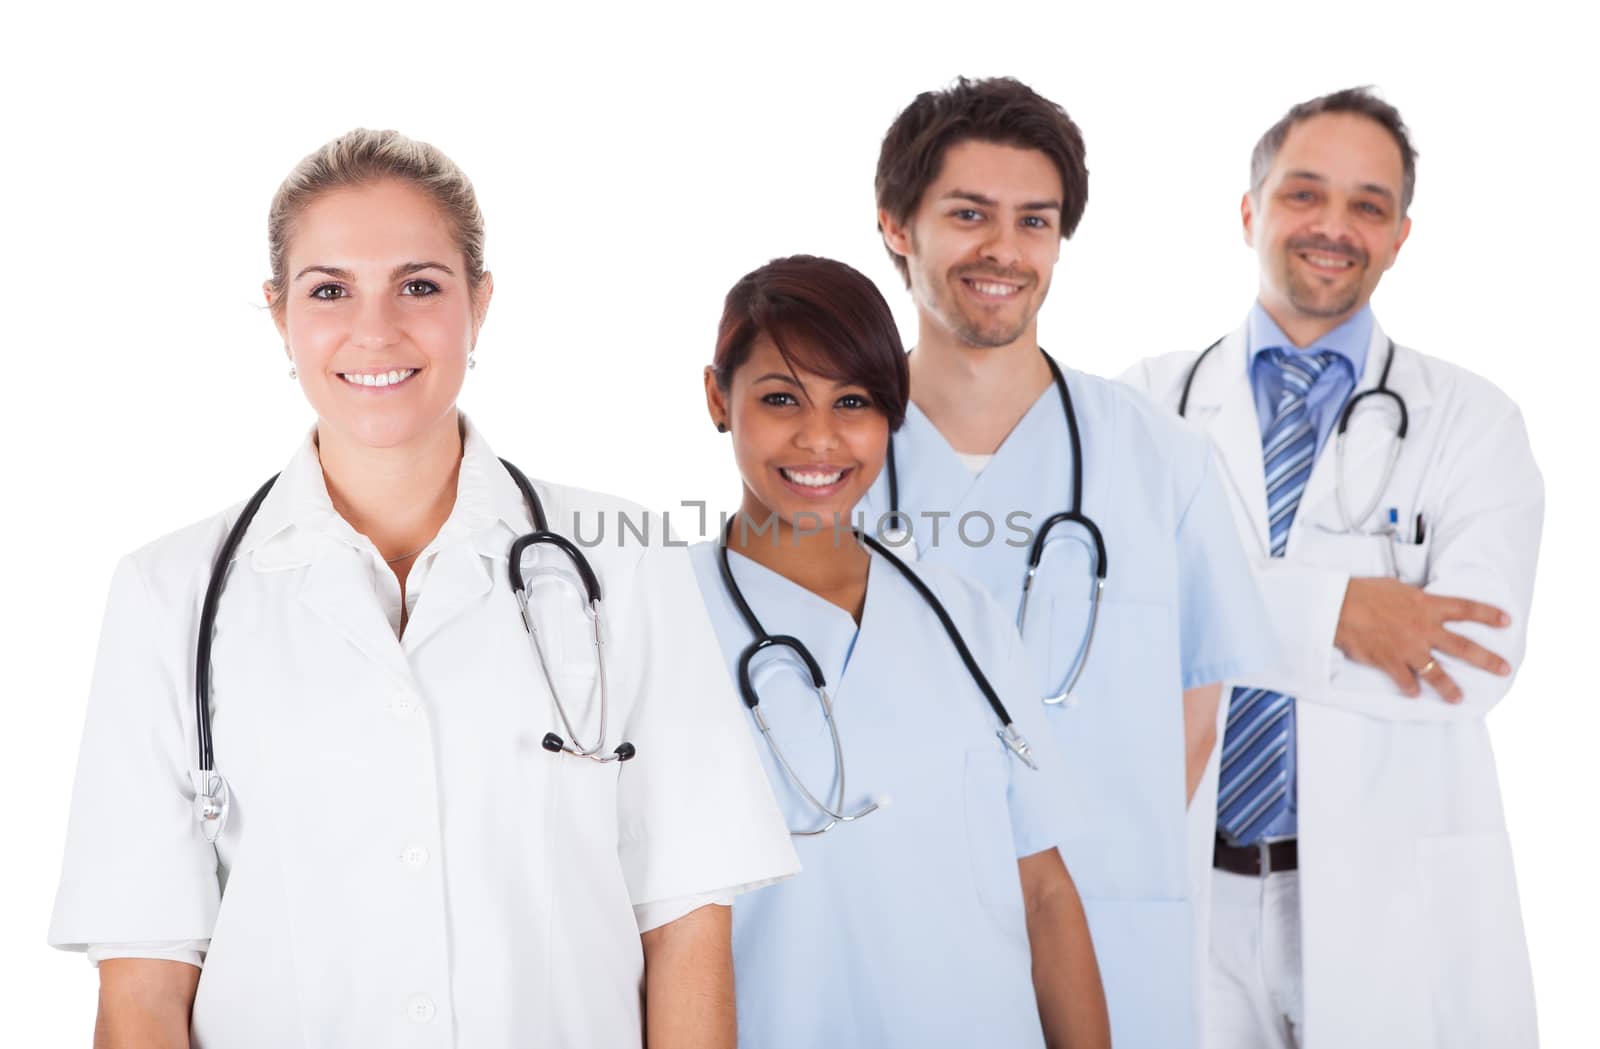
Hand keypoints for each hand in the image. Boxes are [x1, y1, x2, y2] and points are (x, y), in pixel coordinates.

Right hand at [1333, 577, 1510, 701]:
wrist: (1339, 606)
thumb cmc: (1363, 592)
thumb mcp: (1396, 588)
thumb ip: (1414, 598)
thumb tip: (1421, 600)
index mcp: (1426, 605)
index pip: (1466, 608)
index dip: (1489, 614)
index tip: (1507, 621)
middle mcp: (1424, 628)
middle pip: (1463, 646)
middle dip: (1487, 659)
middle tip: (1504, 669)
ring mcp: (1408, 648)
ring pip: (1437, 673)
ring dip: (1450, 688)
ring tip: (1459, 699)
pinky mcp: (1390, 662)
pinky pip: (1405, 681)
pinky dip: (1410, 689)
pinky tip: (1413, 694)